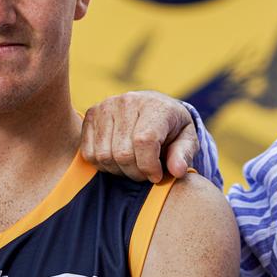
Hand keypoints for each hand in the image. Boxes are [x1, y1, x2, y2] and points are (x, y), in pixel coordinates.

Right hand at [81, 91, 198, 182]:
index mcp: (156, 106)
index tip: (157, 176)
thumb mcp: (187, 139)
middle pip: (122, 153)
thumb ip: (183, 155)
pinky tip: (118, 160)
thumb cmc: (172, 128)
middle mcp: (128, 101)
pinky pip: (89, 153)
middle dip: (135, 172)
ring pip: (104, 156)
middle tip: (145, 173)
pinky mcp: (91, 114)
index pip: (144, 141)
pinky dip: (103, 165)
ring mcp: (106, 106)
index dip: (149, 166)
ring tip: (133, 166)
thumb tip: (177, 171)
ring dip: (119, 170)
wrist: (153, 106)